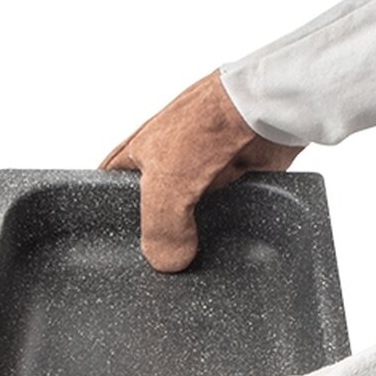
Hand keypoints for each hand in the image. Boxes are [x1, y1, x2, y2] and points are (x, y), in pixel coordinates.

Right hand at [100, 70, 301, 271]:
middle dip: (159, 236)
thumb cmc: (208, 123)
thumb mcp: (165, 183)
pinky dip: (229, 229)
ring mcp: (205, 172)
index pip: (109, 190)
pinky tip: (229, 247)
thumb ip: (160, 227)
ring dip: (199, 236)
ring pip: (194, 217)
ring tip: (197, 264)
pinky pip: (228, 215)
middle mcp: (169, 163)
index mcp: (138, 154)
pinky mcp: (238, 180)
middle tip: (163, 267)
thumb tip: (168, 262)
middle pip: (155, 210)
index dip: (110, 220)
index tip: (117, 254)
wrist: (266, 109)